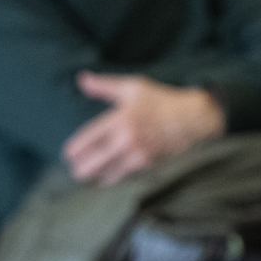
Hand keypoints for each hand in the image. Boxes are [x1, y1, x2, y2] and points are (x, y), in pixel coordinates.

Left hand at [62, 73, 225, 185]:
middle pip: (91, 164)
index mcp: (119, 119)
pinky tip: (104, 181)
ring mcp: (137, 156)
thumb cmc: (161, 101)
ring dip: (93, 178)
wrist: (193, 119)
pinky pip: (121, 180)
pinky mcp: (147, 167)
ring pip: (104, 176)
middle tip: (74, 168)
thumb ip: (103, 85)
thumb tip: (81, 79)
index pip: (86, 140)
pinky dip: (110, 181)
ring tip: (86, 176)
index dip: (72, 151)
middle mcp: (126, 140)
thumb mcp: (132, 87)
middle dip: (79, 169)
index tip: (67, 155)